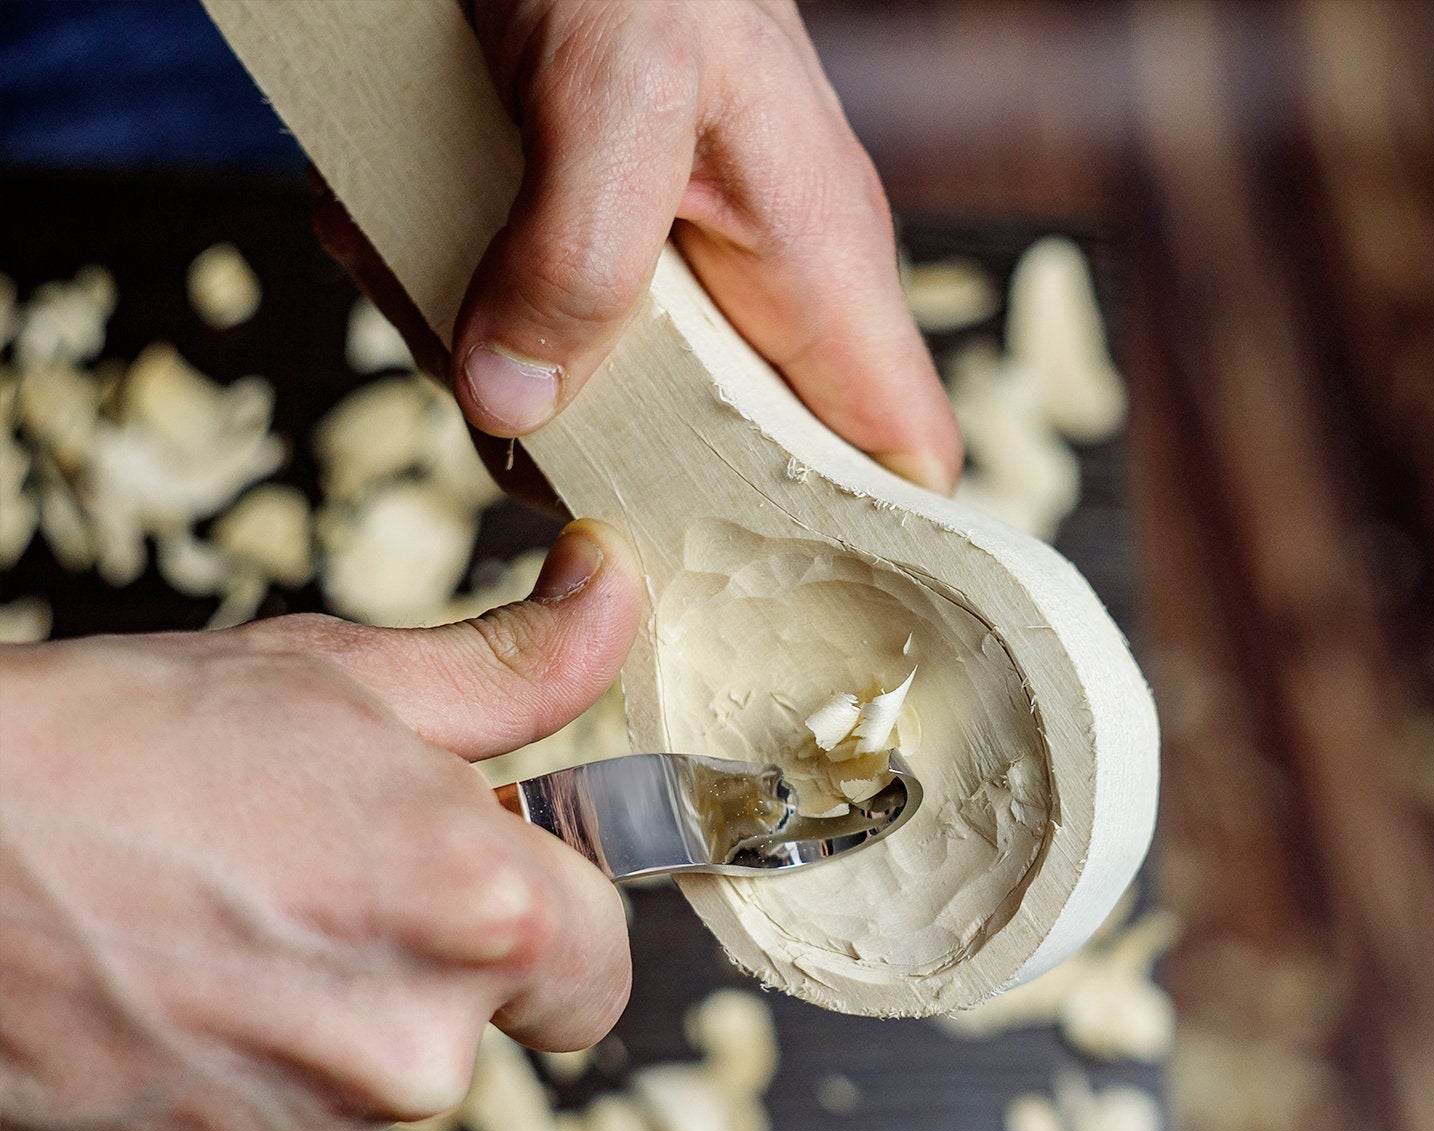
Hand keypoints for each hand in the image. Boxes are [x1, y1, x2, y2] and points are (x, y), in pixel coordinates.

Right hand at [0, 521, 639, 1130]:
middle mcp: (412, 1057)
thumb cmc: (116, 742)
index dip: (551, 924)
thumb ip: (514, 665)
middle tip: (298, 880)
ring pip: (362, 1094)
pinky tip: (151, 1014)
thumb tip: (613, 594)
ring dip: (316, 1033)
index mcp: (478, 916)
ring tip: (204, 937)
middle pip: (473, 1029)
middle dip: (416, 965)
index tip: (490, 888)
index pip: (600, 968)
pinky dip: (227, 1099)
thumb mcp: (339, 675)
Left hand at [318, 0, 961, 495]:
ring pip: (609, 408)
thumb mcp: (605, 84)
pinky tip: (413, 230)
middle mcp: (761, 297)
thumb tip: (513, 409)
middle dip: (605, 462)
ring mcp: (680, 281)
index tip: (769, 618)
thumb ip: (577, 253)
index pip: (897, 462)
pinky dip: (462, 301)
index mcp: (819, 276)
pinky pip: (542, 335)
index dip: (862, 552)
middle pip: (720, 468)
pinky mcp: (599, 256)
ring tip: (433, 265)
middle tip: (505, 406)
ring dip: (502, 370)